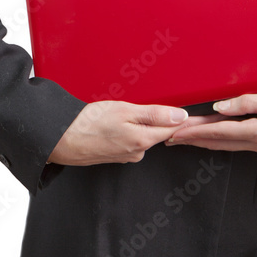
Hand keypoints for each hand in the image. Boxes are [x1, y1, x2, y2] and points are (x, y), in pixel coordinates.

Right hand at [48, 100, 189, 165]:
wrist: (62, 139)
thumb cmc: (89, 122)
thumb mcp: (125, 110)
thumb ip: (155, 114)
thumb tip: (180, 116)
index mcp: (143, 141)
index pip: (173, 129)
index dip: (183, 118)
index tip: (194, 111)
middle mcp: (138, 152)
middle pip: (160, 132)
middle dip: (161, 118)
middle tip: (159, 101)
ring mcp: (126, 155)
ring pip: (144, 135)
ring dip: (142, 123)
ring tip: (130, 109)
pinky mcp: (116, 155)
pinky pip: (131, 139)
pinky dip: (129, 129)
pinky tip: (117, 121)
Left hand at [163, 93, 256, 152]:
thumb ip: (247, 102)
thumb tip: (220, 106)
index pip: (218, 131)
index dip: (195, 131)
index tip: (176, 131)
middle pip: (217, 142)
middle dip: (193, 139)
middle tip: (171, 137)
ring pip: (224, 145)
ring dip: (203, 141)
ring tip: (185, 137)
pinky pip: (235, 144)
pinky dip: (219, 140)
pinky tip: (212, 136)